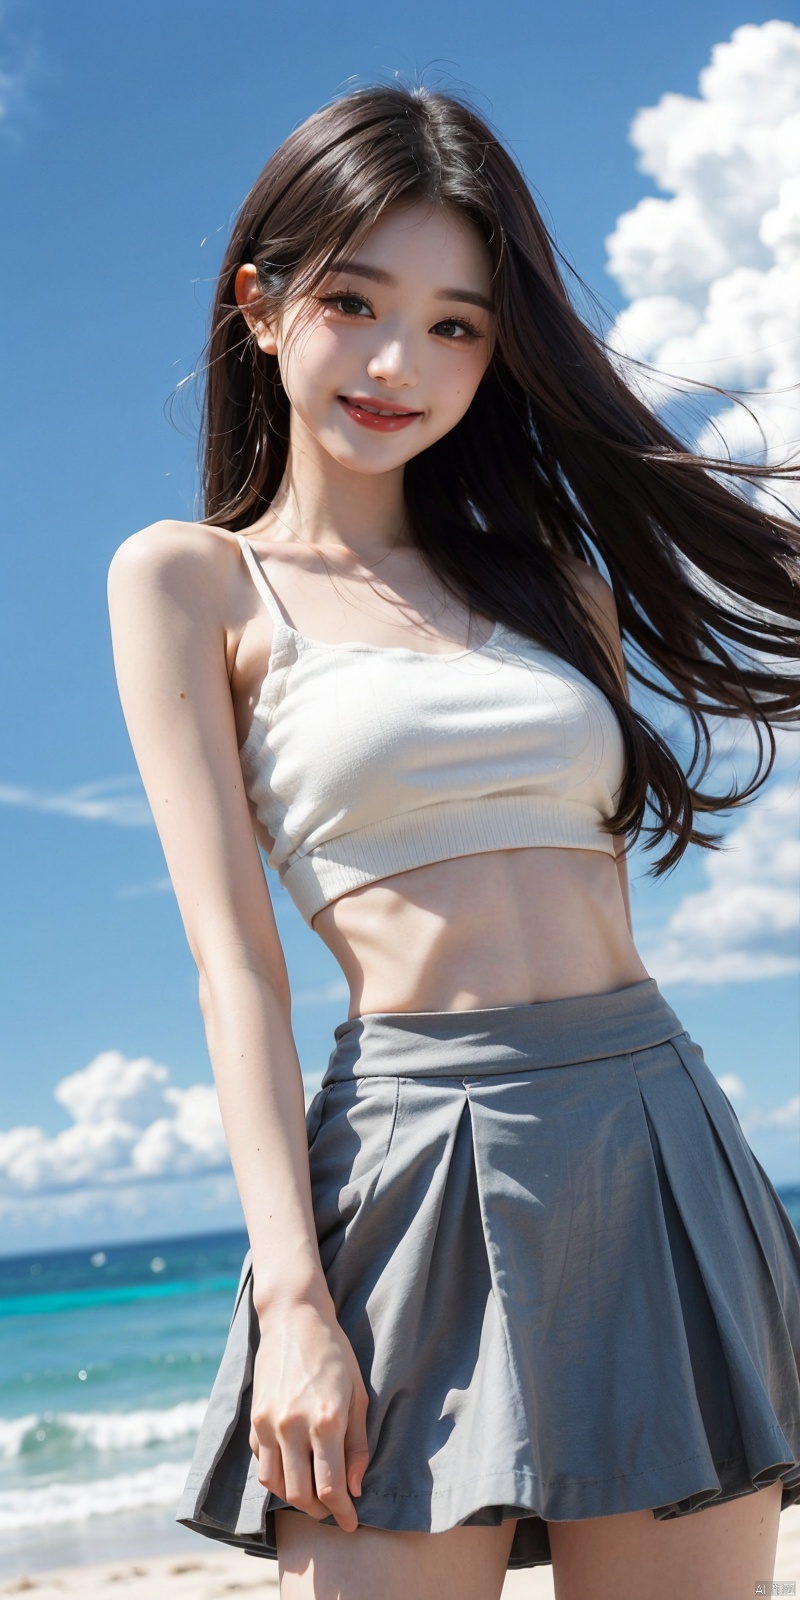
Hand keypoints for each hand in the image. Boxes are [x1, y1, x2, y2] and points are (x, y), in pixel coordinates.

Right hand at [248, 1293, 369, 1532]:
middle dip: (320, 1511)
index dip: (343, 1512)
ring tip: (313, 1496)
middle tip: (334, 1510)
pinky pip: (261, 1464)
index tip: (351, 1523)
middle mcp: (293, 1426)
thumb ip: (357, 1444)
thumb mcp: (357, 1395)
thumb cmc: (334, 1354)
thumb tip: (355, 1488)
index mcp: (326, 1420)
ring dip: (295, 1499)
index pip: (331, 1487)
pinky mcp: (254, 1419)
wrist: (294, 1318)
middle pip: (300, 1495)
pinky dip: (277, 1477)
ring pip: (276, 1485)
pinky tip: (294, 1470)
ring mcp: (268, 1423)